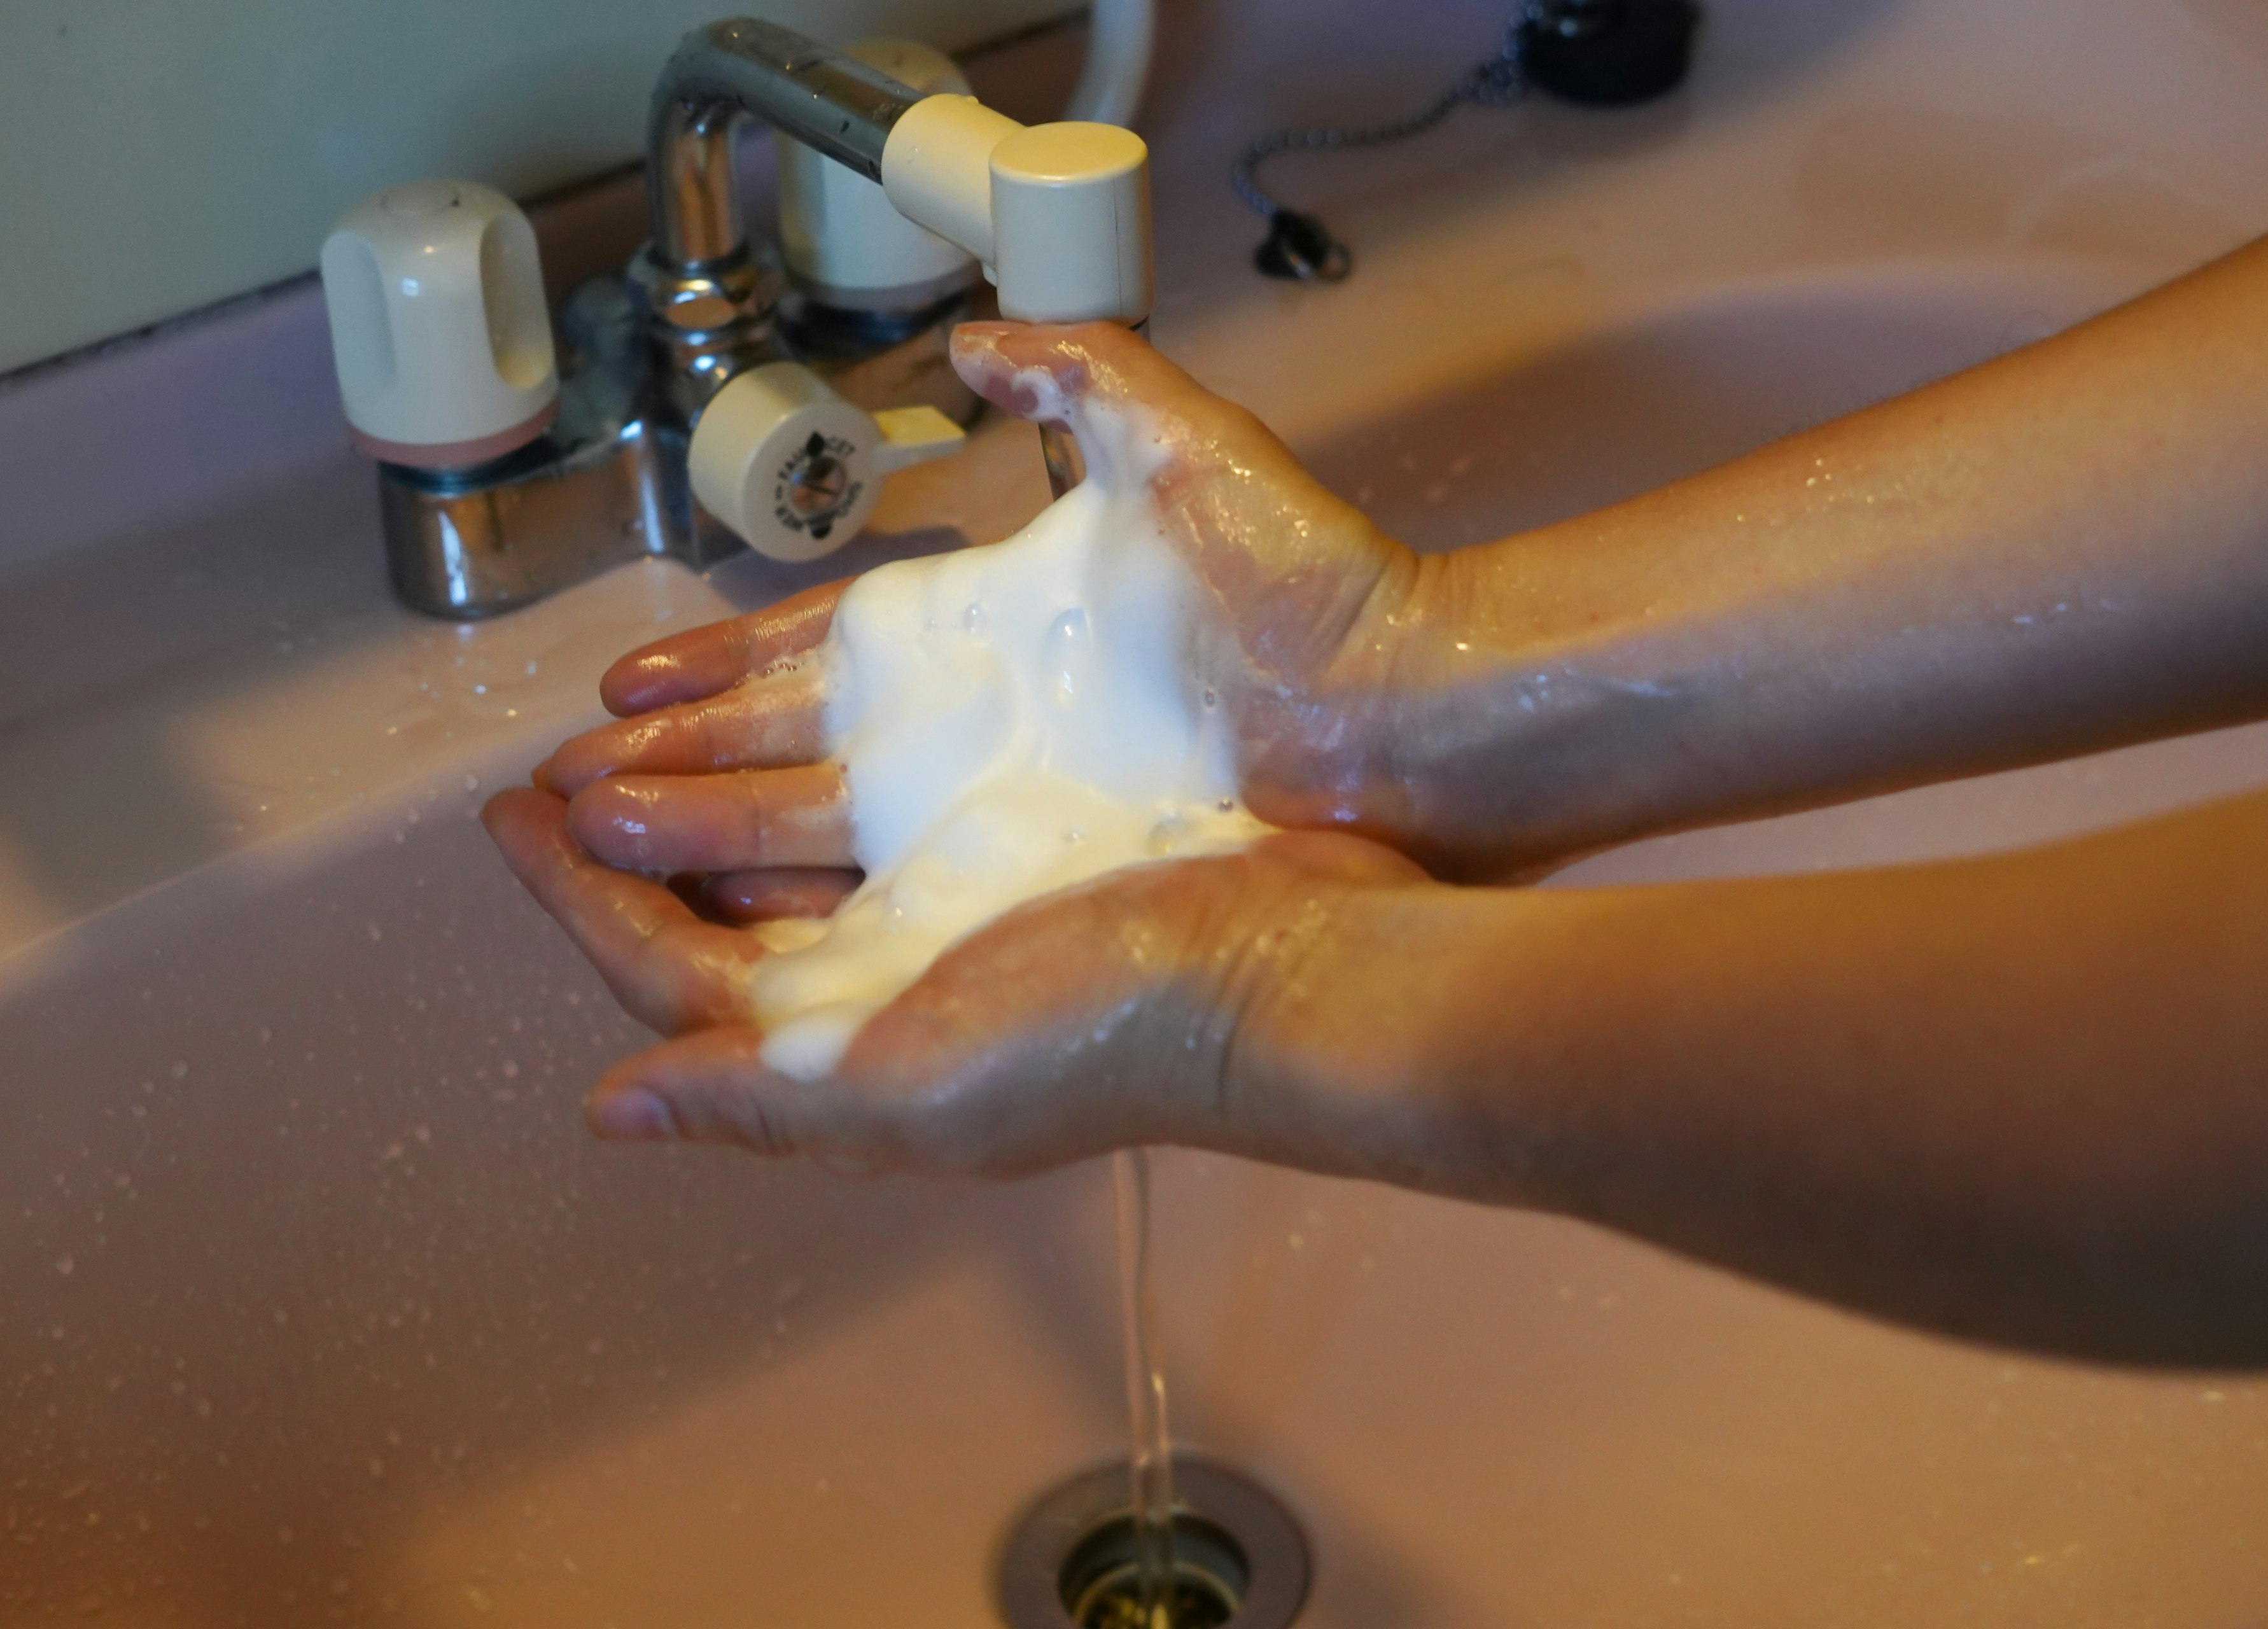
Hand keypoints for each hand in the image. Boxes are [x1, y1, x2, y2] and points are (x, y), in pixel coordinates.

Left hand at [484, 783, 1425, 1173]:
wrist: (1282, 966)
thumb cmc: (1099, 1036)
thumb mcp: (911, 1085)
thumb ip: (757, 1098)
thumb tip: (609, 1109)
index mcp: (837, 1054)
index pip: (666, 972)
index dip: (576, 900)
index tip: (511, 813)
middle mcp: (874, 991)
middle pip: (712, 914)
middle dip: (628, 842)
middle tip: (561, 757)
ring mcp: (939, 922)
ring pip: (782, 850)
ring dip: (705, 791)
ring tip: (641, 720)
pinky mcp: (1003, 856)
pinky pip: (870, 805)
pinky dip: (814, 761)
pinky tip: (794, 714)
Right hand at [532, 319, 1447, 876]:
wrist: (1405, 718)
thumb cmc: (1315, 591)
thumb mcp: (1179, 450)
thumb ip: (1077, 377)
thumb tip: (980, 344)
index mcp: (993, 646)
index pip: (824, 660)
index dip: (722, 667)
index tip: (628, 679)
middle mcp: (981, 751)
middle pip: (786, 763)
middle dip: (670, 772)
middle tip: (562, 787)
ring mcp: (1000, 837)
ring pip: (805, 854)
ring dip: (693, 851)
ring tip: (586, 849)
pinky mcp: (1022, 912)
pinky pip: (874, 933)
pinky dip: (780, 943)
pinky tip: (699, 958)